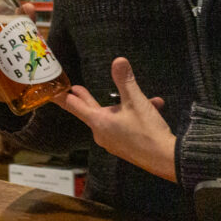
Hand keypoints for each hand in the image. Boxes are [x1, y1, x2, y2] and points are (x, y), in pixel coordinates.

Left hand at [51, 57, 175, 181]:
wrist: (166, 159)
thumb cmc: (147, 130)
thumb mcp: (136, 101)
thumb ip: (126, 81)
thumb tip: (118, 60)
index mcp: (98, 121)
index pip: (75, 106)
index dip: (65, 98)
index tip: (54, 93)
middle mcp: (101, 133)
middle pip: (91, 111)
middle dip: (86, 99)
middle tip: (77, 90)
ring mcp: (112, 142)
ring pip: (114, 118)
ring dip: (125, 107)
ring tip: (144, 99)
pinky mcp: (124, 147)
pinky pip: (124, 128)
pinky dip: (135, 118)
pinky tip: (154, 109)